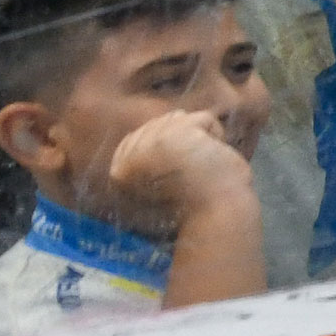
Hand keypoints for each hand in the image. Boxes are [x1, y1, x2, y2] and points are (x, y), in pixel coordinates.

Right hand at [89, 96, 262, 247]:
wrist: (216, 218)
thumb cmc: (198, 207)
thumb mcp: (163, 180)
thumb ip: (157, 153)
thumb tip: (175, 117)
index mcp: (119, 171)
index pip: (145, 133)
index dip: (174, 147)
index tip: (183, 175)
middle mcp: (127, 156)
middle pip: (164, 122)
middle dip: (187, 143)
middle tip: (194, 174)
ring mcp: (148, 143)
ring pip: (183, 118)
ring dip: (201, 140)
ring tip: (202, 167)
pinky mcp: (175, 133)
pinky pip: (204, 118)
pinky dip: (216, 136)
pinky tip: (213, 160)